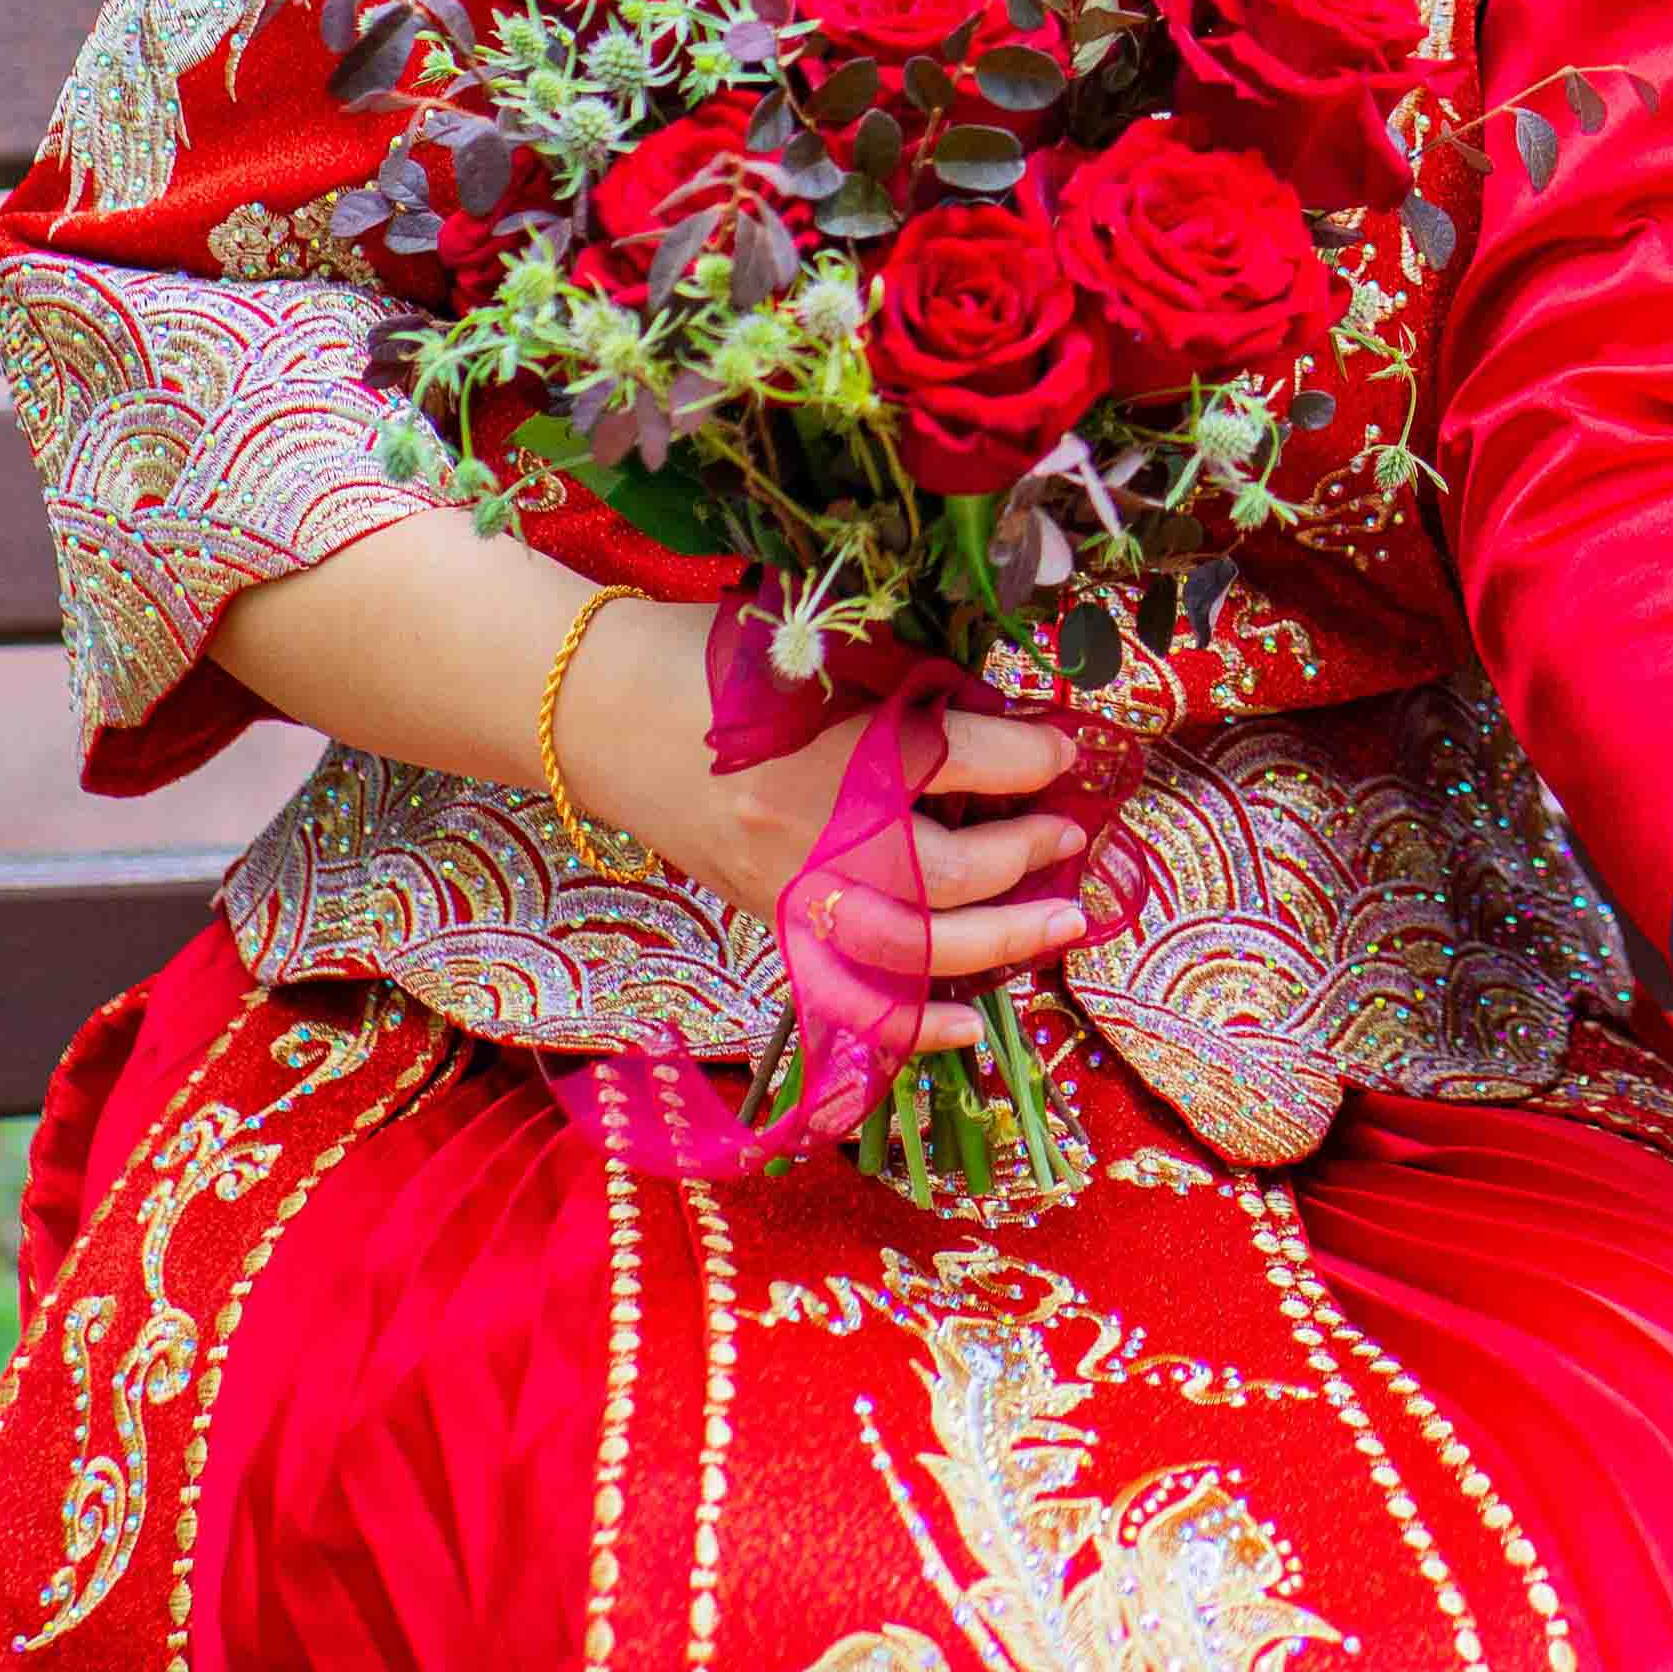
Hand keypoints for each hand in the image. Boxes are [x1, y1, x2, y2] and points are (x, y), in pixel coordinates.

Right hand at [558, 600, 1094, 1061]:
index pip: (955, 757)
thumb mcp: (817, 645)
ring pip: (912, 947)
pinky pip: (847, 993)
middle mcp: (807, 831)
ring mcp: (784, 890)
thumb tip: (1008, 720)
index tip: (1065, 747)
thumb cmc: (714, 660)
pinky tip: (973, 1027)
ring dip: (1000, 940)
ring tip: (1065, 922)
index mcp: (824, 744)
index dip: (1026, 754)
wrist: (601, 711)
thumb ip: (909, 682)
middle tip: (1071, 835)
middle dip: (1025, 853)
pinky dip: (914, 1021)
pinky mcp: (767, 923)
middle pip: (945, 870)